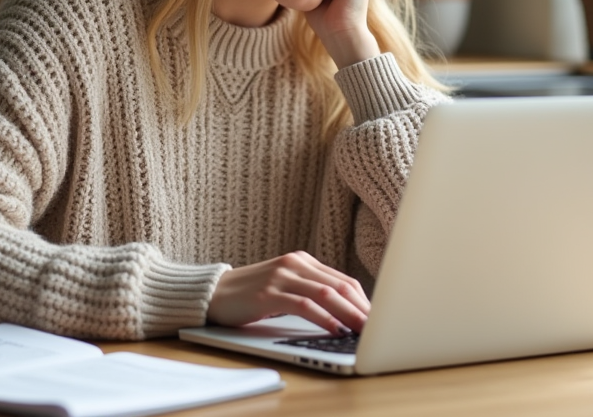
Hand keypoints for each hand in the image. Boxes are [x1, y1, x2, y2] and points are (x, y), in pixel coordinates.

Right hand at [207, 251, 370, 334]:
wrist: (212, 293)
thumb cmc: (250, 295)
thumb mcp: (284, 288)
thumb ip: (309, 293)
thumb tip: (344, 315)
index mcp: (302, 261)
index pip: (343, 280)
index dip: (364, 300)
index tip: (379, 319)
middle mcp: (295, 264)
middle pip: (339, 286)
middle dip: (363, 308)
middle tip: (380, 328)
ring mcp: (281, 276)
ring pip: (326, 293)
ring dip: (349, 314)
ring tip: (364, 330)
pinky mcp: (268, 292)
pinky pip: (303, 304)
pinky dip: (323, 317)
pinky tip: (335, 329)